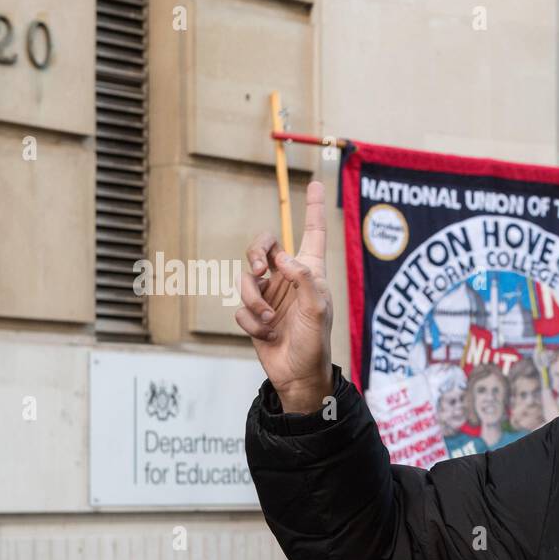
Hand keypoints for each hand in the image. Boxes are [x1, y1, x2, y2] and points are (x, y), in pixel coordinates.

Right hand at [236, 180, 333, 413]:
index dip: (314, 209)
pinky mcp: (254, 314)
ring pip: (246, 279)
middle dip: (255, 251)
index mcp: (310, 272)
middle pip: (263, 246)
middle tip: (259, 266)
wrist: (298, 375)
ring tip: (271, 321)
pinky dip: (252, 322)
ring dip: (255, 300)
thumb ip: (304, 279)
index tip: (316, 184)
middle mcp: (288, 279)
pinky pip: (241, 308)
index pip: (312, 233)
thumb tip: (282, 257)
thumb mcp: (318, 309)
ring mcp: (270, 295)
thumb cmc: (316, 343)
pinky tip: (267, 335)